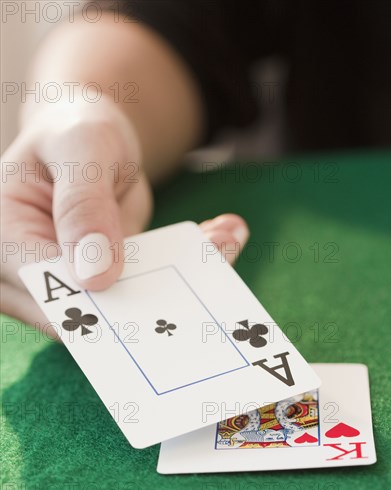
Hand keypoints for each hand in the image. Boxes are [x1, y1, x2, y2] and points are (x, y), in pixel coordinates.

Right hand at [1, 99, 248, 329]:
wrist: (88, 138)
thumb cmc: (73, 130)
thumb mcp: (80, 147)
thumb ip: (83, 204)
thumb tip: (95, 276)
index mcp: (6, 240)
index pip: (50, 298)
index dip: (105, 307)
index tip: (167, 292)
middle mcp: (29, 274)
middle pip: (92, 315)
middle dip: (156, 296)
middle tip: (217, 255)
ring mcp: (70, 281)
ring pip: (126, 307)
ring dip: (181, 280)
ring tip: (225, 239)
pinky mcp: (102, 280)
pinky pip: (143, 289)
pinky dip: (182, 268)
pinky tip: (219, 237)